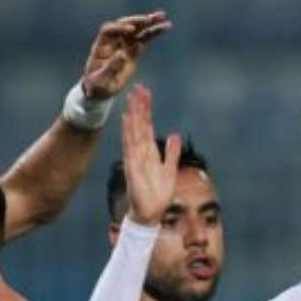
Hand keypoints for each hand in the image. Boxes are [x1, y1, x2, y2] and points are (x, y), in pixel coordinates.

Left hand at [80, 11, 171, 100]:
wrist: (101, 90)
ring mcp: (124, 45)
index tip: (130, 30)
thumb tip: (122, 55)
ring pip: (137, 31)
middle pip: (125, 26)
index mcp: (101, 46)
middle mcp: (113, 42)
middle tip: (150, 19)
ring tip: (163, 18)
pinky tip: (164, 27)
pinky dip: (154, 33)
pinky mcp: (134, 51)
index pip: (108, 30)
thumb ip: (110, 68)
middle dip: (137, 21)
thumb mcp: (101, 81)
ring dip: (150, 24)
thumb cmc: (97, 85)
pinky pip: (145, 39)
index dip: (119, 28)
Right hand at [122, 84, 179, 225]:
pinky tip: (126, 119)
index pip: (146, 126)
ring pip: (134, 131)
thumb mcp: (169, 169)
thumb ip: (172, 153)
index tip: (145, 93)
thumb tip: (174, 136)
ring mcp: (135, 158)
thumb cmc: (158, 194)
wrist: (150, 213)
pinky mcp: (133, 167)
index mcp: (149, 152)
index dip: (146, 110)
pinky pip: (130, 146)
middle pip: (139, 125)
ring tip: (133, 97)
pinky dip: (128, 132)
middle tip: (139, 87)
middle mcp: (140, 153)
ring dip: (134, 114)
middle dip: (139, 106)